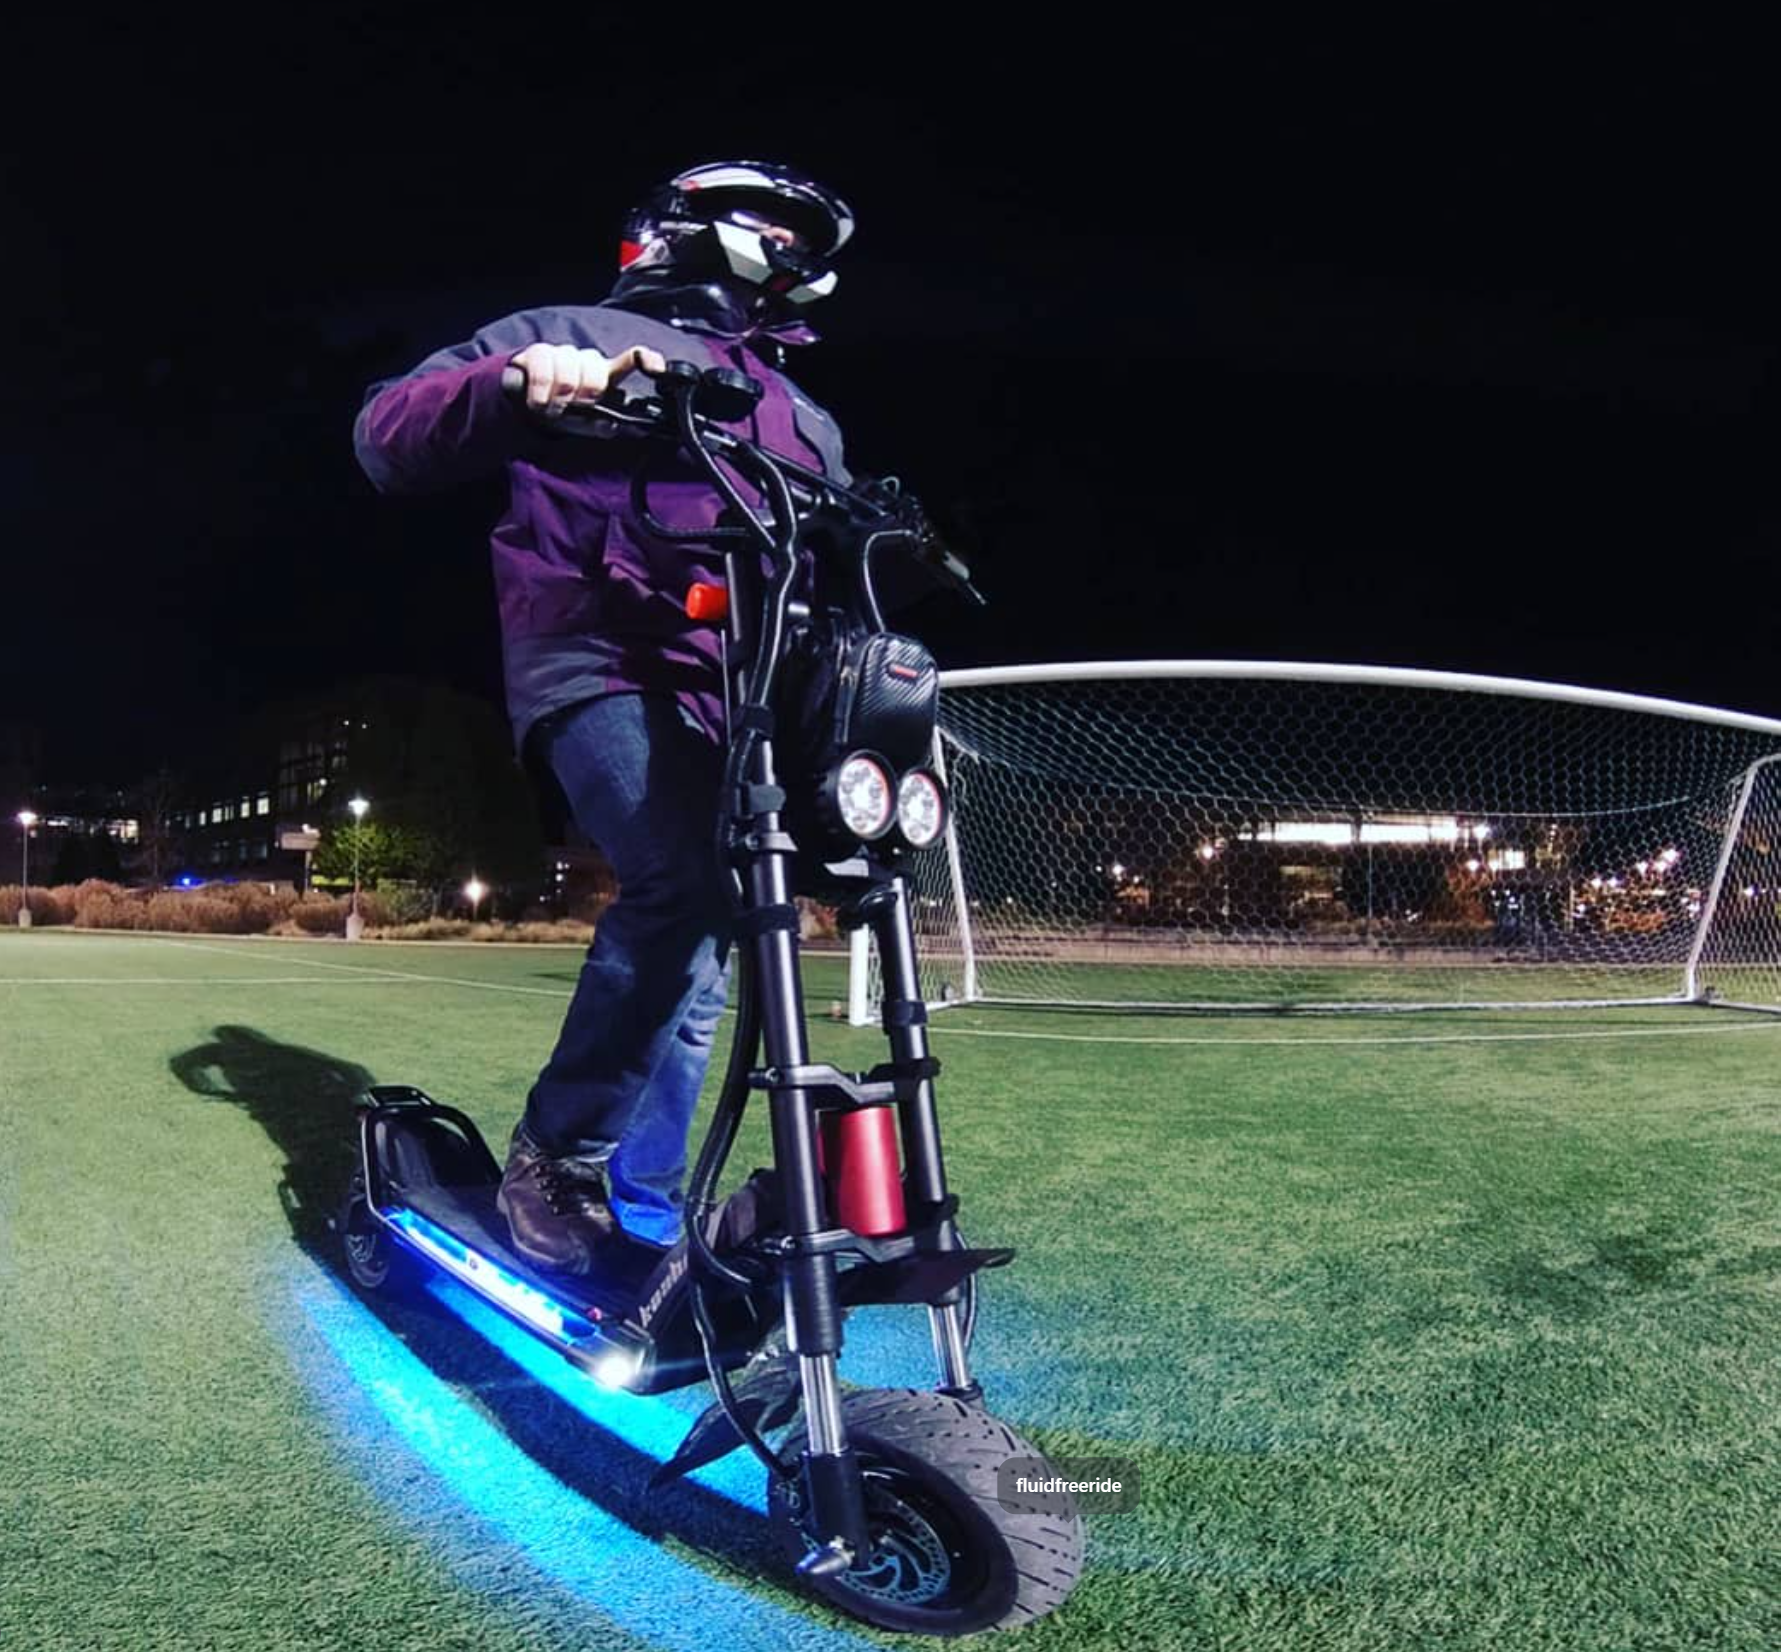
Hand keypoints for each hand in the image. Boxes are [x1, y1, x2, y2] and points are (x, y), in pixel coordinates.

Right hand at [509, 341, 666, 418]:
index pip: (632, 358)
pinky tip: (540, 403)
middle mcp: (587, 360)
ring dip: (560, 399)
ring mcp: (563, 353)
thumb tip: (625, 427)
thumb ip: (605, 425)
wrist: (527, 407)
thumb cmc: (563, 413)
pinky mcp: (539, 352)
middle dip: (585, 396)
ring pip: (569, 371)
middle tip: (575, 408)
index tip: (655, 367)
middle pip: (596, 371)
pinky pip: (544, 370)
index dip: (645, 358)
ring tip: (554, 409)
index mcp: (605, 375)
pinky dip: (542, 393)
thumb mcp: (587, 424)